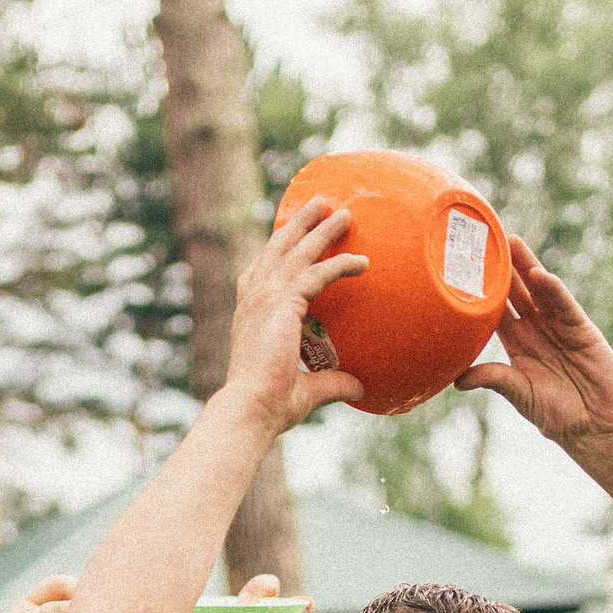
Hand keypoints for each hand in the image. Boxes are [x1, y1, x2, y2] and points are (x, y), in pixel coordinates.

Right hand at [216, 198, 368, 438]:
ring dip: (321, 229)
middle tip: (322, 204)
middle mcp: (253, 298)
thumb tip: (358, 387)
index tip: (290, 233)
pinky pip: (318, 274)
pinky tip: (363, 262)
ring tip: (343, 213)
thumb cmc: (269, 404)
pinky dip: (341, 265)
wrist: (251, 408)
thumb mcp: (306, 389)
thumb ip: (331, 382)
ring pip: (298, 251)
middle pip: (279, 247)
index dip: (278, 249)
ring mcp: (265, 297)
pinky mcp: (283, 303)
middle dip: (300, 224)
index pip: (262, 270)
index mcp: (249, 312)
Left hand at [455, 235, 612, 445]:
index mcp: (517, 344)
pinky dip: (552, 289)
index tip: (463, 271)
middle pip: (515, 292)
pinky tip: (539, 275)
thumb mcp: (520, 393)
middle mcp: (536, 329)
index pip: (496, 311)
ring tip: (511, 242)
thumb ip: (494, 379)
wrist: (594, 425)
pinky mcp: (580, 327)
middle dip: (502, 269)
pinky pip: (563, 304)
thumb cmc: (556, 414)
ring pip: (539, 290)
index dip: (481, 292)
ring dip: (526, 266)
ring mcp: (559, 325)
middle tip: (485, 241)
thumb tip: (457, 380)